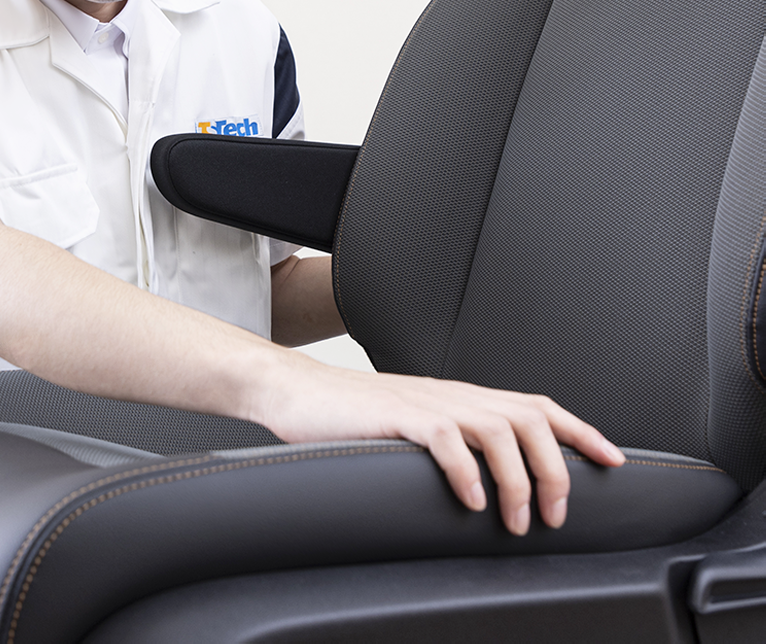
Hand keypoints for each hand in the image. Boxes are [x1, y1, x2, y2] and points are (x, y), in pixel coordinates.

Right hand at [255, 358, 624, 535]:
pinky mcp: (396, 417)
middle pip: (528, 416)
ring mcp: (425, 403)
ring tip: (516, 518)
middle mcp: (451, 395)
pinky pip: (445, 438)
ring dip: (518, 478)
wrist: (299, 393)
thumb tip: (492, 486)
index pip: (535, 405)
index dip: (580, 431)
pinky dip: (467, 472)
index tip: (612, 461)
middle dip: (556, 467)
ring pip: (497, 427)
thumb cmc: (353, 418)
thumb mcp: (415, 427)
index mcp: (460, 398)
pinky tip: (471, 502)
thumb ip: (454, 443)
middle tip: (555, 514)